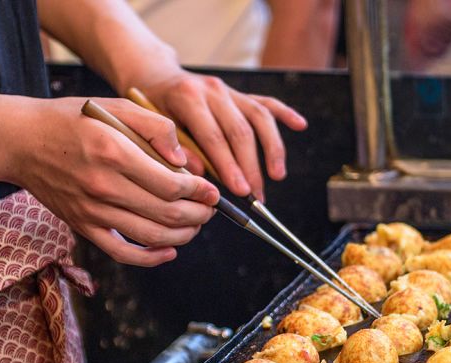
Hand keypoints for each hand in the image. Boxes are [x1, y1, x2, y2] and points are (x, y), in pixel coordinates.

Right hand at [8, 97, 218, 266]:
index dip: (200, 192)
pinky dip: (151, 258)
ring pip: (151, 236)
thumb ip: (155, 127)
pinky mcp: (83, 227)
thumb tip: (184, 160)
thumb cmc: (71, 120)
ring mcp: (92, 211)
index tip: (212, 190)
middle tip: (210, 209)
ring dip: (183, 236)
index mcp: (114, 152)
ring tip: (195, 225)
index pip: (171, 184)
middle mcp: (103, 186)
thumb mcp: (114, 107)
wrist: (22, 141)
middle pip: (167, 214)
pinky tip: (170, 251)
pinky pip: (122, 253)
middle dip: (198, 215)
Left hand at [137, 70, 307, 200]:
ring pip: (259, 118)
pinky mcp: (240, 94)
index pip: (214, 137)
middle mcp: (213, 90)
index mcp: (188, 98)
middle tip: (256, 196)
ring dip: (272, 149)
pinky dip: (285, 114)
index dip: (229, 166)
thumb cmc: (150, 109)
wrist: (154, 78)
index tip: (239, 191)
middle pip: (241, 131)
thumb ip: (173, 149)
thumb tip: (199, 175)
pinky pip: (266, 102)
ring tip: (277, 176)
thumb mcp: (151, 128)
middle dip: (251, 167)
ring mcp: (229, 90)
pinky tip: (300, 126)